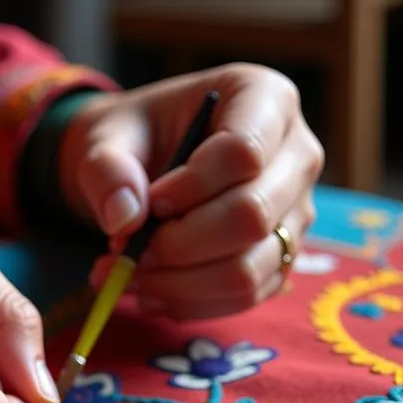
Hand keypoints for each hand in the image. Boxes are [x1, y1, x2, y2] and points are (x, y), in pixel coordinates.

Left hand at [59, 63, 324, 318]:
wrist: (143, 166)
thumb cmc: (134, 140)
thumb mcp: (105, 139)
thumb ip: (107, 170)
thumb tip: (124, 220)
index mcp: (265, 99)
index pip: (244, 152)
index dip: (190, 188)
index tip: (148, 203)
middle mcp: (296, 157)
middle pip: (252, 216)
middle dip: (179, 245)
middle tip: (125, 250)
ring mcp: (294, 213)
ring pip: (249, 270)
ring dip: (178, 285)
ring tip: (127, 276)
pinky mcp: (280, 259)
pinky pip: (244, 298)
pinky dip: (189, 304)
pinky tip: (150, 293)